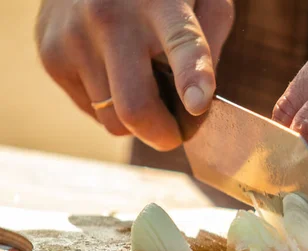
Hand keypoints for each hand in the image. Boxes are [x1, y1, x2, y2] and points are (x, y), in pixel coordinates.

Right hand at [35, 0, 233, 149]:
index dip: (192, 76)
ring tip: (144, 85)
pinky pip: (92, 111)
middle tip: (177, 132)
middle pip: (135, 107)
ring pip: (112, 121)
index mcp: (160, 2)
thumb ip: (211, 40)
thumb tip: (198, 99)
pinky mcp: (51, 56)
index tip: (198, 103)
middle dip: (163, 135)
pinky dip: (111, 106)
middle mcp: (111, 19)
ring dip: (137, 118)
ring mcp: (74, 39)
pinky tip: (116, 74)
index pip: (181, 42)